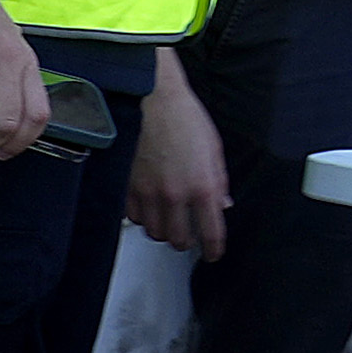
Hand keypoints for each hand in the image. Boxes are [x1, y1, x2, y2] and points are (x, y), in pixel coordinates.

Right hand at [127, 51, 230, 259]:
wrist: (153, 99)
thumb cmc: (184, 118)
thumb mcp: (213, 150)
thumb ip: (219, 182)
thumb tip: (222, 204)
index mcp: (202, 186)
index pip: (211, 233)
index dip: (213, 249)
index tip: (212, 253)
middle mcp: (175, 194)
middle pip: (179, 240)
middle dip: (185, 242)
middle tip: (188, 236)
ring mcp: (149, 192)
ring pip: (155, 232)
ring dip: (163, 230)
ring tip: (167, 220)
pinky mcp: (129, 186)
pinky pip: (134, 216)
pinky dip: (142, 217)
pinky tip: (148, 207)